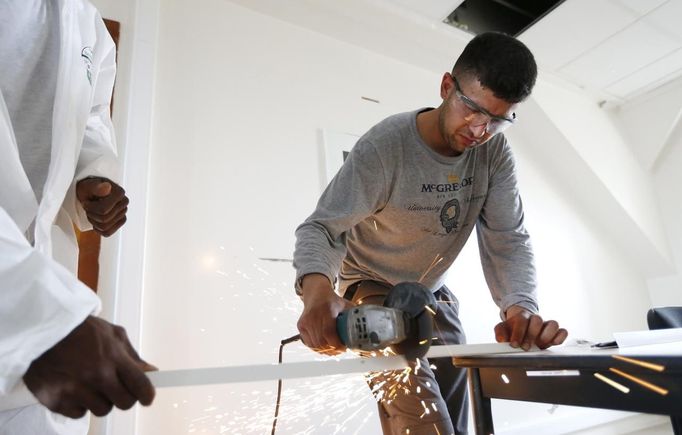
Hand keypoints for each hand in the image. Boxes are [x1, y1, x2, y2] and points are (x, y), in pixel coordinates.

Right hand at [23, 316, 155, 418]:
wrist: (40, 329)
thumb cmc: (78, 330)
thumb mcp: (112, 334)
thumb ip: (132, 355)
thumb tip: (151, 372)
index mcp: (112, 357)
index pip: (141, 386)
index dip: (147, 395)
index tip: (147, 397)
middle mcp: (95, 375)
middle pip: (125, 403)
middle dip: (125, 396)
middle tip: (117, 386)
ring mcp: (75, 390)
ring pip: (103, 410)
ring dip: (101, 400)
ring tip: (91, 382)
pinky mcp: (56, 401)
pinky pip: (80, 414)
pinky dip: (80, 404)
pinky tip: (75, 387)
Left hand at [76, 177, 128, 236]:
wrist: (91, 192)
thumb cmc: (88, 188)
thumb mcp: (87, 186)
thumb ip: (96, 187)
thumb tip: (107, 187)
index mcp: (120, 193)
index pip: (103, 210)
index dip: (90, 208)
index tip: (86, 201)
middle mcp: (124, 203)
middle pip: (104, 219)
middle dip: (91, 215)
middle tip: (88, 207)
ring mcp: (123, 212)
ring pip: (105, 227)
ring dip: (94, 221)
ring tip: (92, 212)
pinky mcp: (120, 221)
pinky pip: (108, 232)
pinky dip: (98, 229)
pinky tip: (96, 220)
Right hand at [297, 274, 352, 355]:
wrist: (316, 293)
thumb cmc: (332, 301)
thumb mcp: (345, 305)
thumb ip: (355, 316)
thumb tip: (368, 328)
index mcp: (328, 309)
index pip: (329, 332)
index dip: (336, 344)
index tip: (344, 348)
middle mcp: (314, 315)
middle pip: (322, 341)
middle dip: (333, 349)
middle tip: (341, 350)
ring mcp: (306, 321)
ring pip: (315, 345)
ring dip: (326, 350)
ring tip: (334, 349)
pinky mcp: (301, 326)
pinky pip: (309, 343)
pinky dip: (318, 348)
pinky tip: (325, 347)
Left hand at [494, 306, 567, 350]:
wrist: (522, 325)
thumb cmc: (513, 328)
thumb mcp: (503, 329)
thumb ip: (500, 332)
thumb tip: (501, 339)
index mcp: (522, 317)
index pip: (521, 321)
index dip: (518, 333)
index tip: (515, 344)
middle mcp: (535, 319)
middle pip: (538, 320)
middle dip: (531, 335)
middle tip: (526, 347)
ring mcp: (546, 325)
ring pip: (553, 324)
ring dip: (547, 335)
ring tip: (539, 345)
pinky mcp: (555, 333)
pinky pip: (563, 331)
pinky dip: (560, 337)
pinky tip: (553, 343)